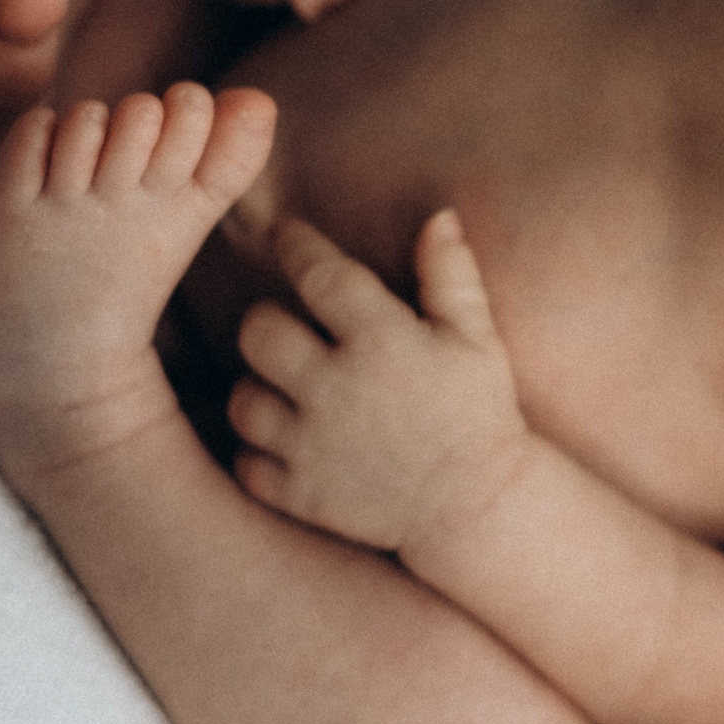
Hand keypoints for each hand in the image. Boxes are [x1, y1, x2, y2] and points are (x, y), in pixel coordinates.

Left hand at [227, 211, 525, 552]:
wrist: (477, 507)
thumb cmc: (480, 412)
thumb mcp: (477, 338)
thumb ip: (451, 275)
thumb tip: (438, 217)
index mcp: (382, 342)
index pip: (316, 273)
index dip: (294, 244)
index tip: (286, 233)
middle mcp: (336, 389)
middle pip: (257, 332)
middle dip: (267, 320)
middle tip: (289, 325)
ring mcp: (312, 446)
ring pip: (243, 398)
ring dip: (259, 386)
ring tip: (285, 384)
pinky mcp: (300, 494)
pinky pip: (246, 461)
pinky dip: (257, 449)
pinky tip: (285, 437)